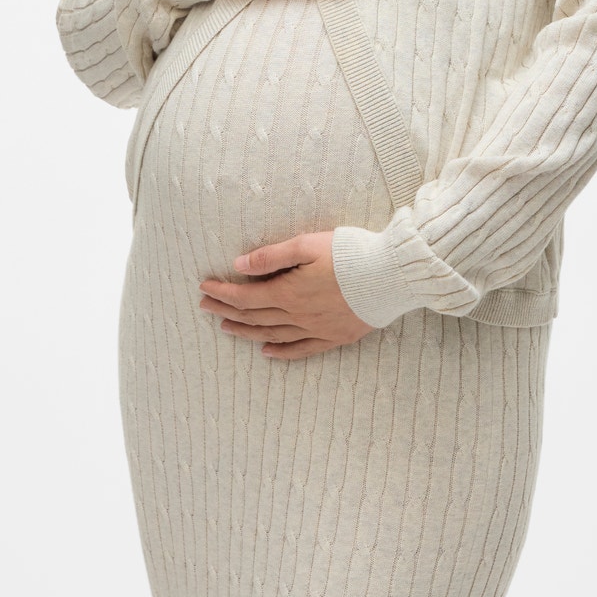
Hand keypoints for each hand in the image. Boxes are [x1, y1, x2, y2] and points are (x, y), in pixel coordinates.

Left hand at [198, 231, 375, 358]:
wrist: (392, 277)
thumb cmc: (351, 254)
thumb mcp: (308, 244)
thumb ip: (271, 256)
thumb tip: (239, 264)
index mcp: (289, 292)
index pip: (245, 296)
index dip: (222, 293)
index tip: (204, 288)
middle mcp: (298, 315)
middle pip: (254, 316)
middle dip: (227, 310)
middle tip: (206, 307)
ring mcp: (317, 329)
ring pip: (272, 334)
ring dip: (246, 332)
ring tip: (226, 328)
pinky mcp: (335, 336)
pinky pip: (301, 349)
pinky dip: (281, 351)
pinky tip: (268, 351)